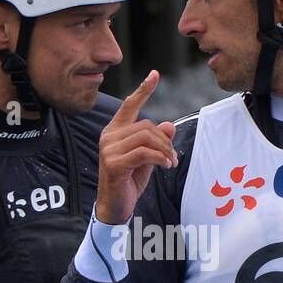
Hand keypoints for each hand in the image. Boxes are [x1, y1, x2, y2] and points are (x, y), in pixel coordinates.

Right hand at [95, 70, 176, 224]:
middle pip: (146, 125)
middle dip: (165, 140)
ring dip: (165, 150)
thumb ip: (156, 142)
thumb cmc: (129, 183)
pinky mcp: (113, 164)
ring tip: (171, 163)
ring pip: (146, 138)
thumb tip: (169, 125)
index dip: (143, 90)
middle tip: (173, 156)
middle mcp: (108, 137)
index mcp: (114, 132)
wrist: (115, 208)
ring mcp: (108, 150)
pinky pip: (144, 153)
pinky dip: (160, 158)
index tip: (155, 75)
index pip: (129, 105)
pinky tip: (166, 166)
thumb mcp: (147, 159)